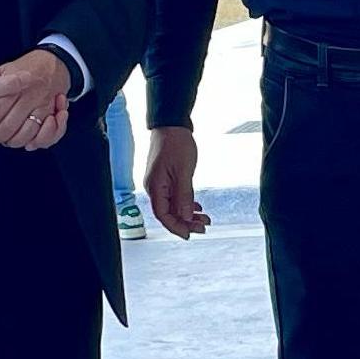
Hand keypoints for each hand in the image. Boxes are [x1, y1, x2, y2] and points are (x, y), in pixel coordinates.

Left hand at [0, 48, 72, 152]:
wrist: (54, 62)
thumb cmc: (25, 67)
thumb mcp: (1, 68)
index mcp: (13, 83)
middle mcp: (28, 95)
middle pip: (10, 123)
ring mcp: (42, 104)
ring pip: (26, 131)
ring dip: (13, 140)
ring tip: (3, 141)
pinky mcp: (52, 112)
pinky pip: (43, 132)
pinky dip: (32, 140)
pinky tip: (22, 142)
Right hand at [143, 125, 208, 239]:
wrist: (171, 124)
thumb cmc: (175, 144)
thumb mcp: (184, 172)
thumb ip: (184, 196)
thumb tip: (185, 217)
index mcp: (155, 187)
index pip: (163, 215)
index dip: (176, 227)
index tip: (190, 234)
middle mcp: (155, 187)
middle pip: (169, 213)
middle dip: (186, 223)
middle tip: (204, 227)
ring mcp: (160, 183)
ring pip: (173, 206)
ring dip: (188, 214)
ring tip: (205, 219)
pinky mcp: (166, 178)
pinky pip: (174, 197)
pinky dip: (186, 204)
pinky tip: (196, 208)